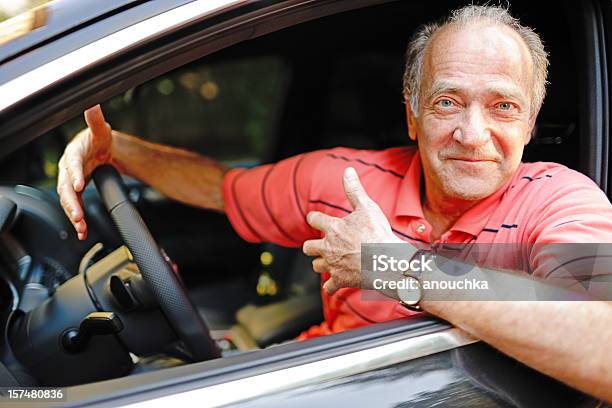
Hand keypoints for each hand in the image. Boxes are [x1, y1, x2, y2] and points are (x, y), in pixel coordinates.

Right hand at [57, 105, 112, 239]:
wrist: (102, 150)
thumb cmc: (99, 140)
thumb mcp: (100, 130)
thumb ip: (96, 119)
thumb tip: (93, 103)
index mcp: (73, 153)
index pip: (71, 164)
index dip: (74, 174)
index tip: (79, 184)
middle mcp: (68, 170)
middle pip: (66, 188)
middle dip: (71, 203)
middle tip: (78, 215)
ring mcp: (70, 182)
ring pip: (69, 201)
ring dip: (74, 215)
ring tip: (81, 226)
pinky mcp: (75, 193)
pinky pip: (75, 207)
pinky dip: (78, 220)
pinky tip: (83, 231)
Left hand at [303, 167, 402, 293]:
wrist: (386, 262)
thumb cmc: (377, 233)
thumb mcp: (367, 207)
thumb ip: (354, 190)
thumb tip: (348, 170)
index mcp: (332, 228)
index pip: (313, 219)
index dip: (314, 218)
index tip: (316, 218)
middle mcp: (328, 247)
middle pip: (308, 247)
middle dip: (312, 246)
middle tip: (320, 245)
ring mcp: (333, 266)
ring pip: (316, 266)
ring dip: (320, 264)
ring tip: (330, 262)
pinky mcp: (340, 281)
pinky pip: (329, 287)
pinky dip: (331, 286)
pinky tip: (334, 285)